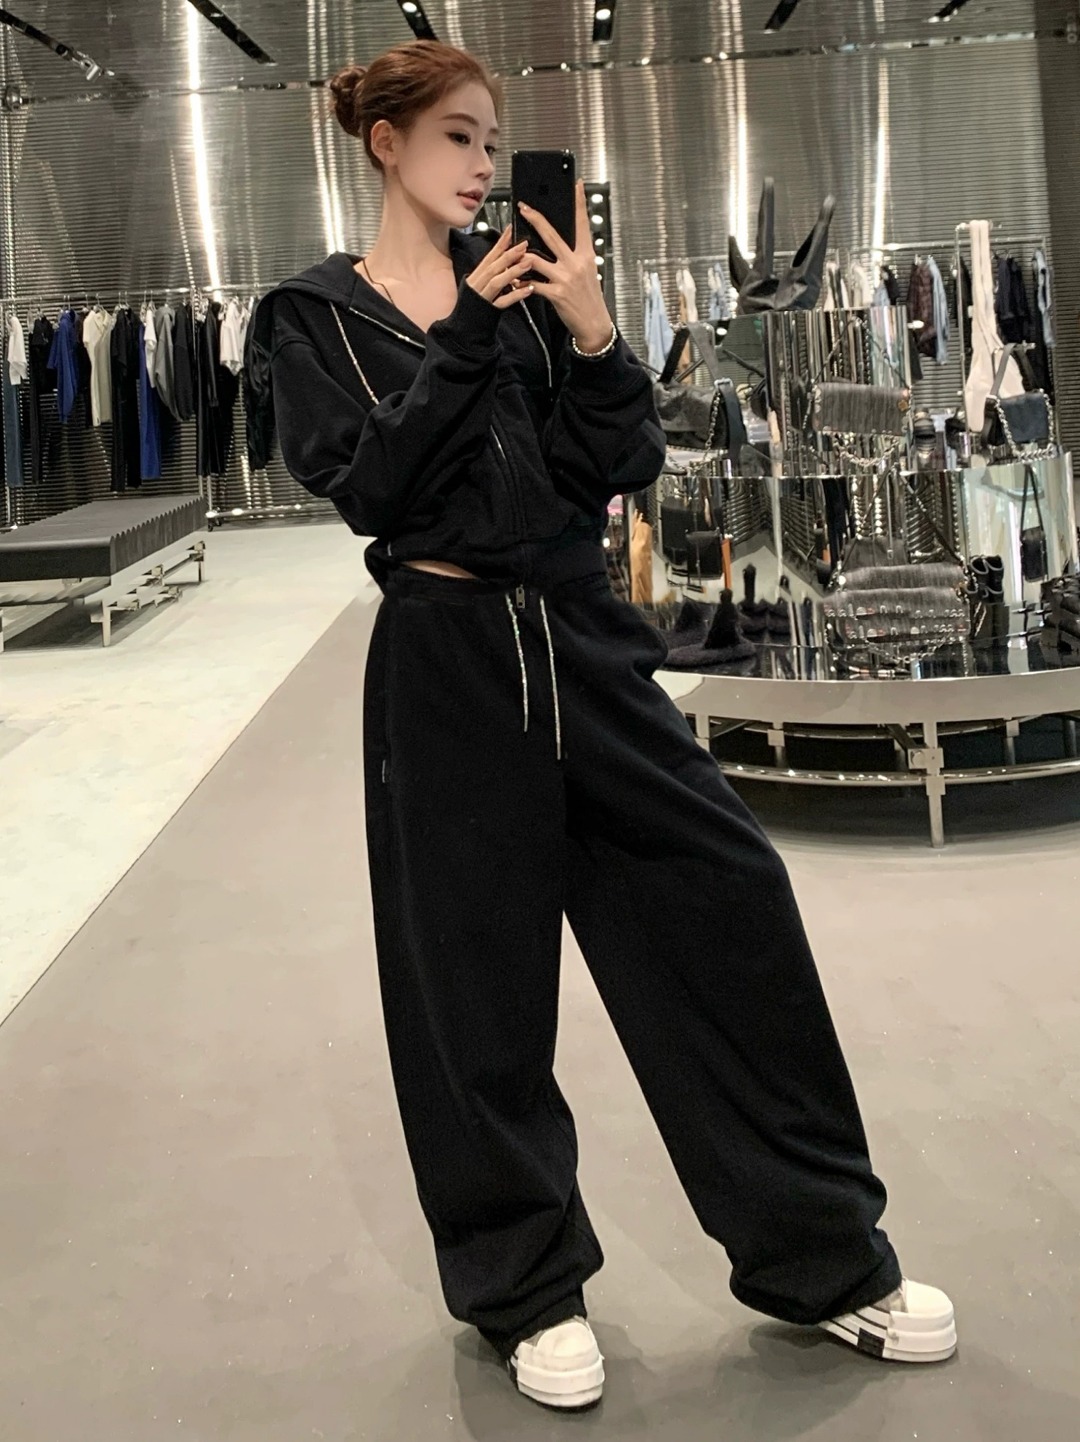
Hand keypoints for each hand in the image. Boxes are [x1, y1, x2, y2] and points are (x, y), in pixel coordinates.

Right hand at [465, 226, 535, 308]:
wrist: (463, 331)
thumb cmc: (474, 308)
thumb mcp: (480, 287)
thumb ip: (490, 275)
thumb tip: (504, 261)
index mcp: (475, 277)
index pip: (489, 256)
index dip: (500, 243)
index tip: (511, 229)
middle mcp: (477, 285)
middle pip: (493, 266)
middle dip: (508, 254)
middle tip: (524, 244)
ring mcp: (481, 298)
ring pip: (496, 282)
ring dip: (513, 271)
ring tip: (528, 263)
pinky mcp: (487, 311)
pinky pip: (502, 302)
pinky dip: (515, 295)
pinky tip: (529, 290)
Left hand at [518, 180, 613, 352]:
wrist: (594, 325)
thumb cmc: (589, 298)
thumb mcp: (588, 272)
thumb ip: (574, 256)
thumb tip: (558, 243)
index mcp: (586, 255)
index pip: (582, 224)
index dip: (579, 203)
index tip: (576, 184)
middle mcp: (576, 263)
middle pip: (552, 235)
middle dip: (535, 218)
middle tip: (523, 207)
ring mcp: (566, 278)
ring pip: (535, 260)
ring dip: (520, 257)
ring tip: (511, 254)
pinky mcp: (556, 294)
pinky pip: (532, 284)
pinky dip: (521, 283)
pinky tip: (515, 282)